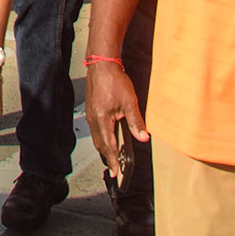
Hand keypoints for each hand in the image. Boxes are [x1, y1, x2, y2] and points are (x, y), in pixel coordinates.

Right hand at [85, 62, 149, 177]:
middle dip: (108, 157)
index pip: (108, 146)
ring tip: (113, 156)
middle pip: (100, 144)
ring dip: (105, 148)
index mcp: (102, 120)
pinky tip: (109, 137)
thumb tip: (143, 137)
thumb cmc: (114, 80)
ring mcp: (91, 114)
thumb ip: (136, 122)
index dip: (112, 161)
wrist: (102, 64)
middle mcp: (93, 119)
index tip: (115, 172)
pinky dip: (102, 137)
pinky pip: (96, 129)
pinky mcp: (91, 109)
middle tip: (114, 168)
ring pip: (97, 137)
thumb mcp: (129, 102)